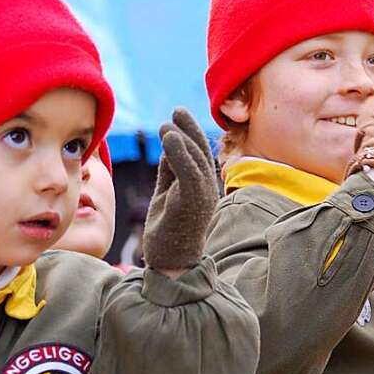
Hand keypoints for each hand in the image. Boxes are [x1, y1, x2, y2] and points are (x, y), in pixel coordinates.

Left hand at [141, 108, 218, 272]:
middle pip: (200, 151)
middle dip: (189, 128)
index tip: (176, 116)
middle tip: (176, 110)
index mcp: (201, 187)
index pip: (197, 154)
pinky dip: (179, 151)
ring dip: (181, 136)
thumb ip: (169, 171)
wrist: (171, 264)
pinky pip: (189, 170)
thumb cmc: (168, 232)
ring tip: (166, 124)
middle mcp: (207, 189)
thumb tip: (169, 144)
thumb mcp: (166, 194)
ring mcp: (203, 195)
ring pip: (195, 158)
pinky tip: (170, 137)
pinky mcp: (193, 201)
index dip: (188, 133)